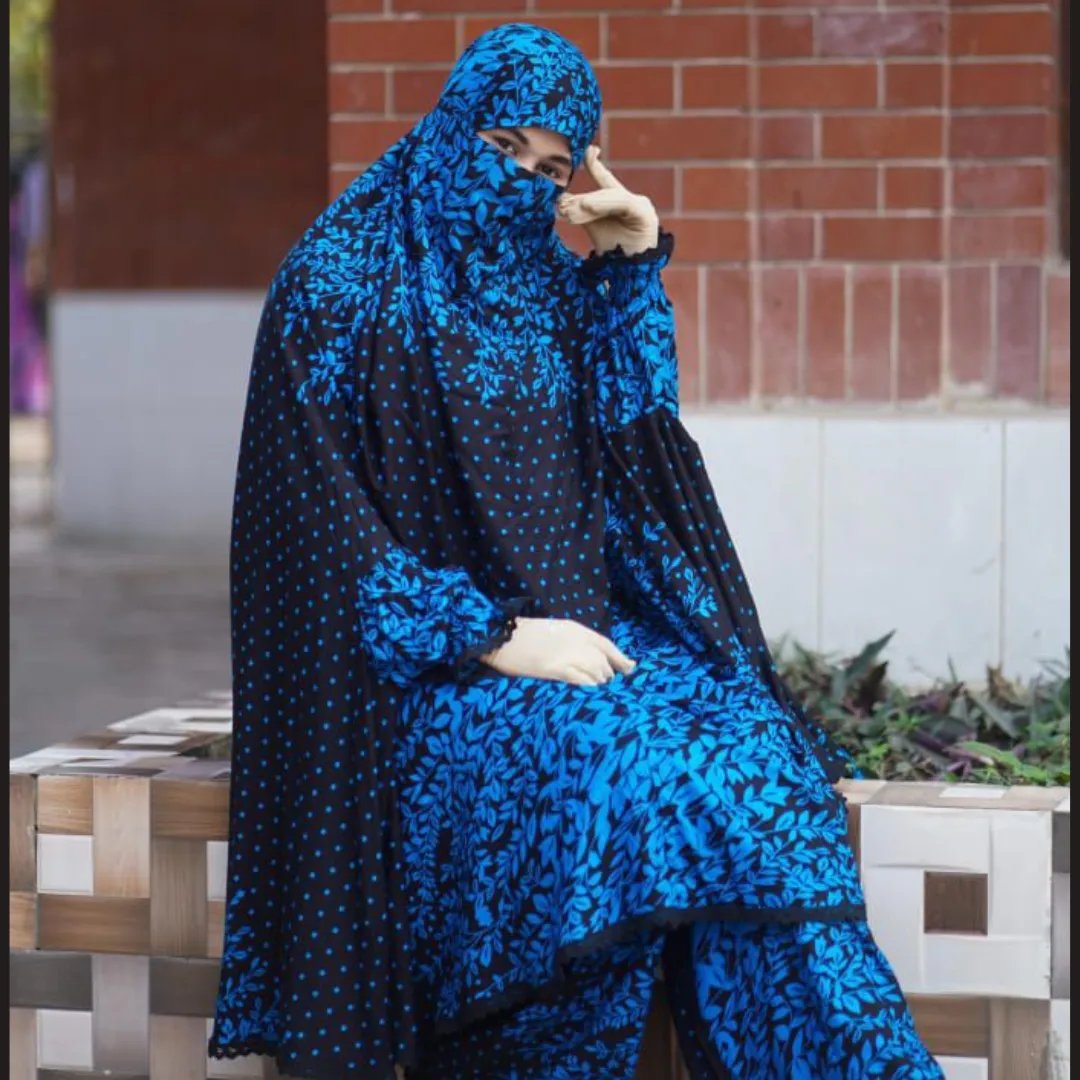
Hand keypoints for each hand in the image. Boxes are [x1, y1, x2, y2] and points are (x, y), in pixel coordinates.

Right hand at [480, 616, 637, 685]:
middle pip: (603, 662)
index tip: (629, 670)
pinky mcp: (556, 669)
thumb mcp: (551, 630)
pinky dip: (589, 689)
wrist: (498, 637)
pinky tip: (587, 696)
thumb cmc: (520, 636)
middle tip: (602, 686)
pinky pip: (583, 681)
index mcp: (574, 628)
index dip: (619, 659)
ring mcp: (567, 654)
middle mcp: (576, 639)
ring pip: (597, 672)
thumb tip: (589, 658)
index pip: (606, 645)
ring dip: (598, 684)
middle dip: (606, 675)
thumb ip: (571, 641)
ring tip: (591, 693)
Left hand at [556, 145, 659, 256]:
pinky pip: (624, 204)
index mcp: (619, 202)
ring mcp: (641, 206)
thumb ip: (579, 211)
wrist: (630, 275)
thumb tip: (559, 200)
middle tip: (562, 207)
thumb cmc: (613, 253)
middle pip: (604, 192)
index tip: (586, 150)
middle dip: (582, 200)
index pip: (604, 178)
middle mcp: (631, 200)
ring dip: (590, 203)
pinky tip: (588, 206)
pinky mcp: (645, 215)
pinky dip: (605, 204)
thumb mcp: (592, 227)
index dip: (594, 163)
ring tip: (571, 210)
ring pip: (612, 197)